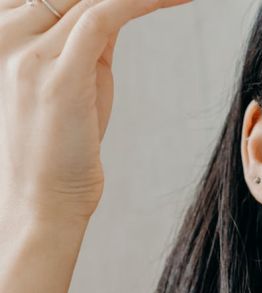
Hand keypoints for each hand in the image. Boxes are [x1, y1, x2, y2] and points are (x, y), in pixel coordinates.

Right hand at [0, 0, 191, 222]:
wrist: (45, 197)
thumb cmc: (63, 140)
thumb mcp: (72, 77)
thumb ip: (86, 38)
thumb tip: (113, 7)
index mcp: (3, 33)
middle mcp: (7, 36)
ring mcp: (29, 55)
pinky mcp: (60, 77)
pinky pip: (103, 18)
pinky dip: (141, 2)